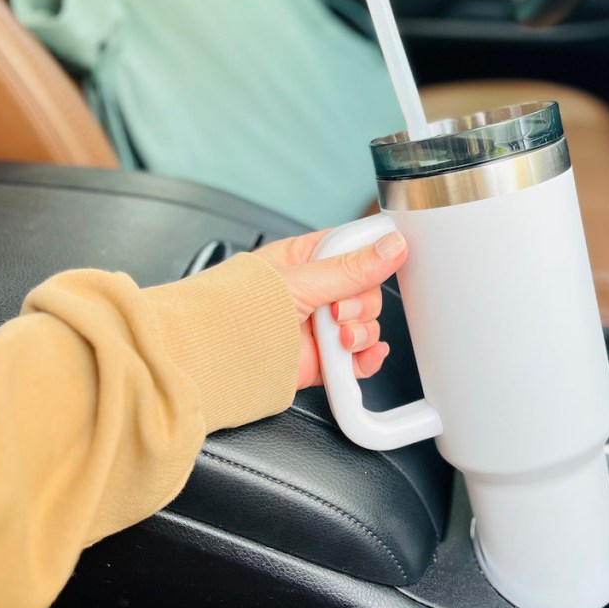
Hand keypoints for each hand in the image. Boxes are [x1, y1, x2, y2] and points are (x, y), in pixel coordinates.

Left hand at [253, 227, 408, 389]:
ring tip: (337, 339)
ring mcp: (321, 327)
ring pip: (367, 325)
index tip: (385, 260)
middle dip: (360, 305)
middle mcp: (317, 291)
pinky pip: (360, 357)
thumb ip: (351, 268)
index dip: (374, 255)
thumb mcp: (301, 281)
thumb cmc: (237, 310)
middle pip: (368, 291)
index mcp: (307, 258)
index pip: (355, 248)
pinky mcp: (325, 360)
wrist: (218, 360)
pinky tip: (360, 356)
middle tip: (336, 311)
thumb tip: (391, 247)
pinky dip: (367, 358)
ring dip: (361, 333)